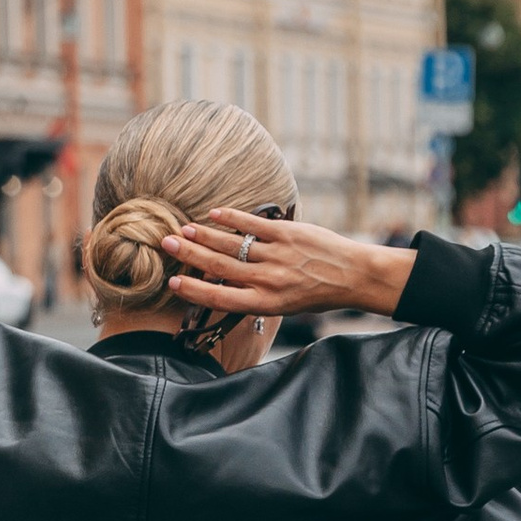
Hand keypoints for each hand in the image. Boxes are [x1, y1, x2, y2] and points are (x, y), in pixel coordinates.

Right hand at [161, 208, 414, 320]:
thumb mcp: (284, 306)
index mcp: (266, 303)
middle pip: (220, 267)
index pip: (221, 299)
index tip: (173, 281)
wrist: (353, 275)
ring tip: (183, 230)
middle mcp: (269, 281)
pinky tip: (214, 214)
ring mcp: (277, 256)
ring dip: (205, 235)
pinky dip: (231, 218)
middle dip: (190, 254)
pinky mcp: (287, 234)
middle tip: (167, 244)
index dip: (194, 290)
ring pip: (232, 245)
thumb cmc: (316, 294)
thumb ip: (255, 296)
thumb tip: (224, 285)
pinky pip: (253, 225)